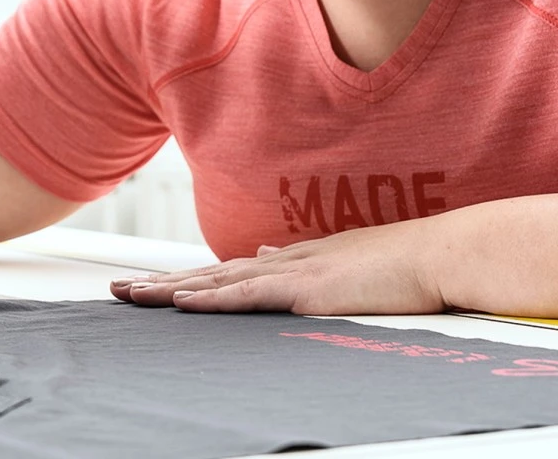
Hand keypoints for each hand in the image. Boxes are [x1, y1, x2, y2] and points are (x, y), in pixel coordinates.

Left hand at [110, 220, 446, 314]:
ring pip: (216, 283)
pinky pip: (248, 297)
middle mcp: (283, 260)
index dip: (187, 278)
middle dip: (160, 282)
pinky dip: (212, 301)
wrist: (440, 254)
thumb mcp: (342, 259)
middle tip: (117, 289)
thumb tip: (263, 255)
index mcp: (291, 258)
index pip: (227, 271)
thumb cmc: (404, 263)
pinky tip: (182, 304)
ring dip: (170, 290)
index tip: (151, 283)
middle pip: (208, 274)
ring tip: (130, 295)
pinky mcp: (306, 290)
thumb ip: (299, 261)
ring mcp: (292, 273)